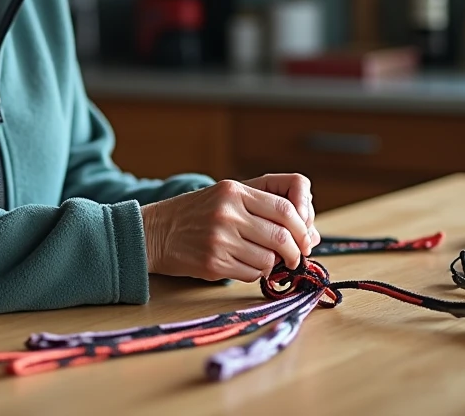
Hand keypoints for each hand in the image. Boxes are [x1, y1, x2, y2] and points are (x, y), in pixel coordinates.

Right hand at [139, 179, 315, 283]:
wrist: (154, 232)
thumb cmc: (196, 214)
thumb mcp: (226, 197)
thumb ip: (265, 208)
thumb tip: (311, 235)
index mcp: (234, 191)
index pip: (285, 210)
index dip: (302, 229)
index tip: (305, 240)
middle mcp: (228, 213)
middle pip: (281, 237)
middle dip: (295, 252)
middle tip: (294, 258)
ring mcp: (219, 239)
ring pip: (268, 260)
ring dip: (271, 264)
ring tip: (261, 260)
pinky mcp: (213, 262)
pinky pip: (250, 274)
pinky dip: (254, 273)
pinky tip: (242, 265)